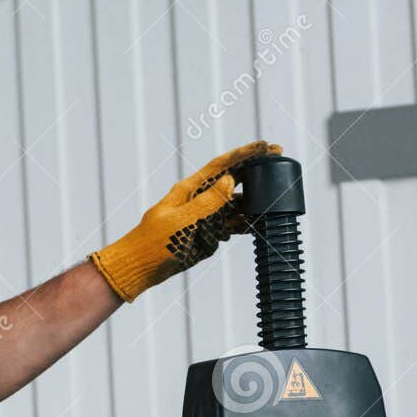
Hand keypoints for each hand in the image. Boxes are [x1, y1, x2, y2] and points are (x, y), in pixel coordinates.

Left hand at [87, 140, 282, 301]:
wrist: (138, 269)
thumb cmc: (153, 243)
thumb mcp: (182, 222)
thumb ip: (207, 203)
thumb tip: (228, 181)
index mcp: (189, 190)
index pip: (221, 166)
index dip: (244, 154)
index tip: (265, 146)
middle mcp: (198, 200)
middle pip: (231, 180)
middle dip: (254, 171)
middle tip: (278, 160)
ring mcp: (203, 218)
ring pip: (233, 206)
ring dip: (252, 202)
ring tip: (273, 199)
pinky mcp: (205, 236)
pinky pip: (229, 227)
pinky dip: (242, 225)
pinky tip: (255, 225)